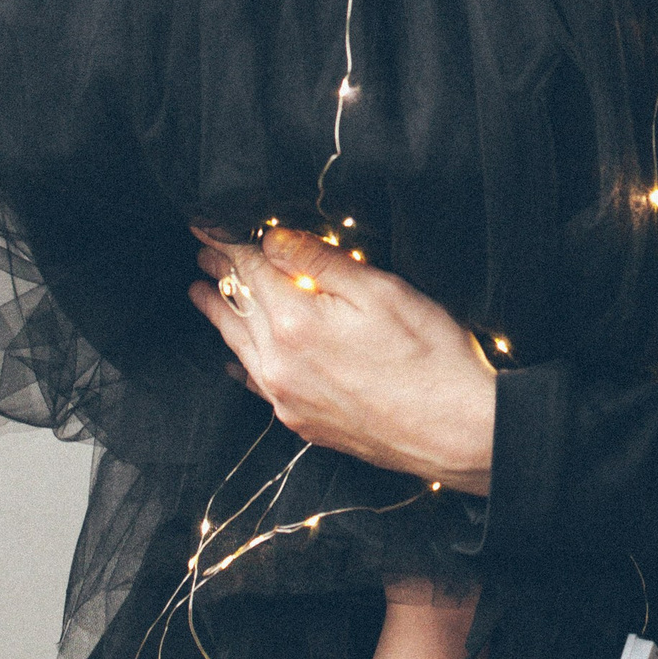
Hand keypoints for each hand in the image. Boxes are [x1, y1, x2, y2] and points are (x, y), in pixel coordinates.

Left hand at [188, 228, 497, 492]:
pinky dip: (240, 362)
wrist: (457, 432)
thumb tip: (273, 238)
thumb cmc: (431, 358)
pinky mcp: (303, 423)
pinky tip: (235, 358)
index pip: (250, 270)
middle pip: (238, 307)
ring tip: (200, 294)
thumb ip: (321, 262)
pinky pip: (256, 385)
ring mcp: (288, 398)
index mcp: (296, 322)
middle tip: (201, 252)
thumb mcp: (381, 291)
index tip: (205, 226)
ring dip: (219, 316)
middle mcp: (280, 364)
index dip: (227, 243)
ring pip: (239, 347)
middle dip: (219, 275)